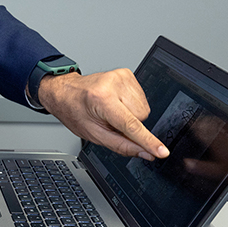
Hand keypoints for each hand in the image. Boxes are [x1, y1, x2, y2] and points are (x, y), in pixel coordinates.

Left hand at [37, 69, 168, 160]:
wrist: (65, 91)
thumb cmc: (75, 111)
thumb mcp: (93, 134)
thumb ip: (121, 145)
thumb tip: (146, 153)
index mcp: (101, 99)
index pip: (131, 124)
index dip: (148, 141)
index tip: (162, 151)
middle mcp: (112, 84)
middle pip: (141, 117)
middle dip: (129, 125)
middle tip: (110, 120)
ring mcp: (121, 76)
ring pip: (144, 109)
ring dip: (130, 114)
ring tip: (110, 110)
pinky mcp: (127, 73)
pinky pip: (141, 99)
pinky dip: (130, 105)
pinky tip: (115, 102)